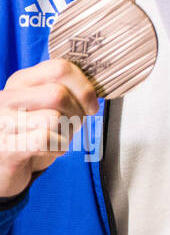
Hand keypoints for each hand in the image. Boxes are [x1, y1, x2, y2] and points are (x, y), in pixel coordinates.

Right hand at [0, 59, 99, 197]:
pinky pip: (46, 140)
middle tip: (74, 124)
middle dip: (77, 113)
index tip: (91, 105)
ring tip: (56, 137)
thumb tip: (96, 86)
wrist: (4, 166)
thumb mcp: (44, 104)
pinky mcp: (6, 147)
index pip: (60, 68)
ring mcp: (2, 121)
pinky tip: (48, 150)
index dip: (84, 87)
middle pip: (59, 94)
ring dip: (67, 133)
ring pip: (54, 118)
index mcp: (21, 80)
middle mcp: (7, 97)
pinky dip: (57, 147)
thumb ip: (65, 88)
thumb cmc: (32, 131)